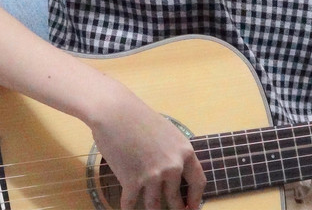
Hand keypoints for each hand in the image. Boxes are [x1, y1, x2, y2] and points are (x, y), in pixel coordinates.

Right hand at [89, 83, 205, 209]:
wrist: (113, 111)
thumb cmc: (137, 116)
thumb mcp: (165, 131)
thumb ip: (173, 151)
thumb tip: (175, 170)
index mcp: (184, 152)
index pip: (198, 182)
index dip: (196, 198)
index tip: (192, 207)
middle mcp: (172, 168)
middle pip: (175, 199)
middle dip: (174, 207)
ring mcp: (152, 177)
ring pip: (154, 206)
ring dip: (151, 209)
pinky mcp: (132, 182)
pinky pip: (131, 203)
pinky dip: (128, 207)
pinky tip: (127, 208)